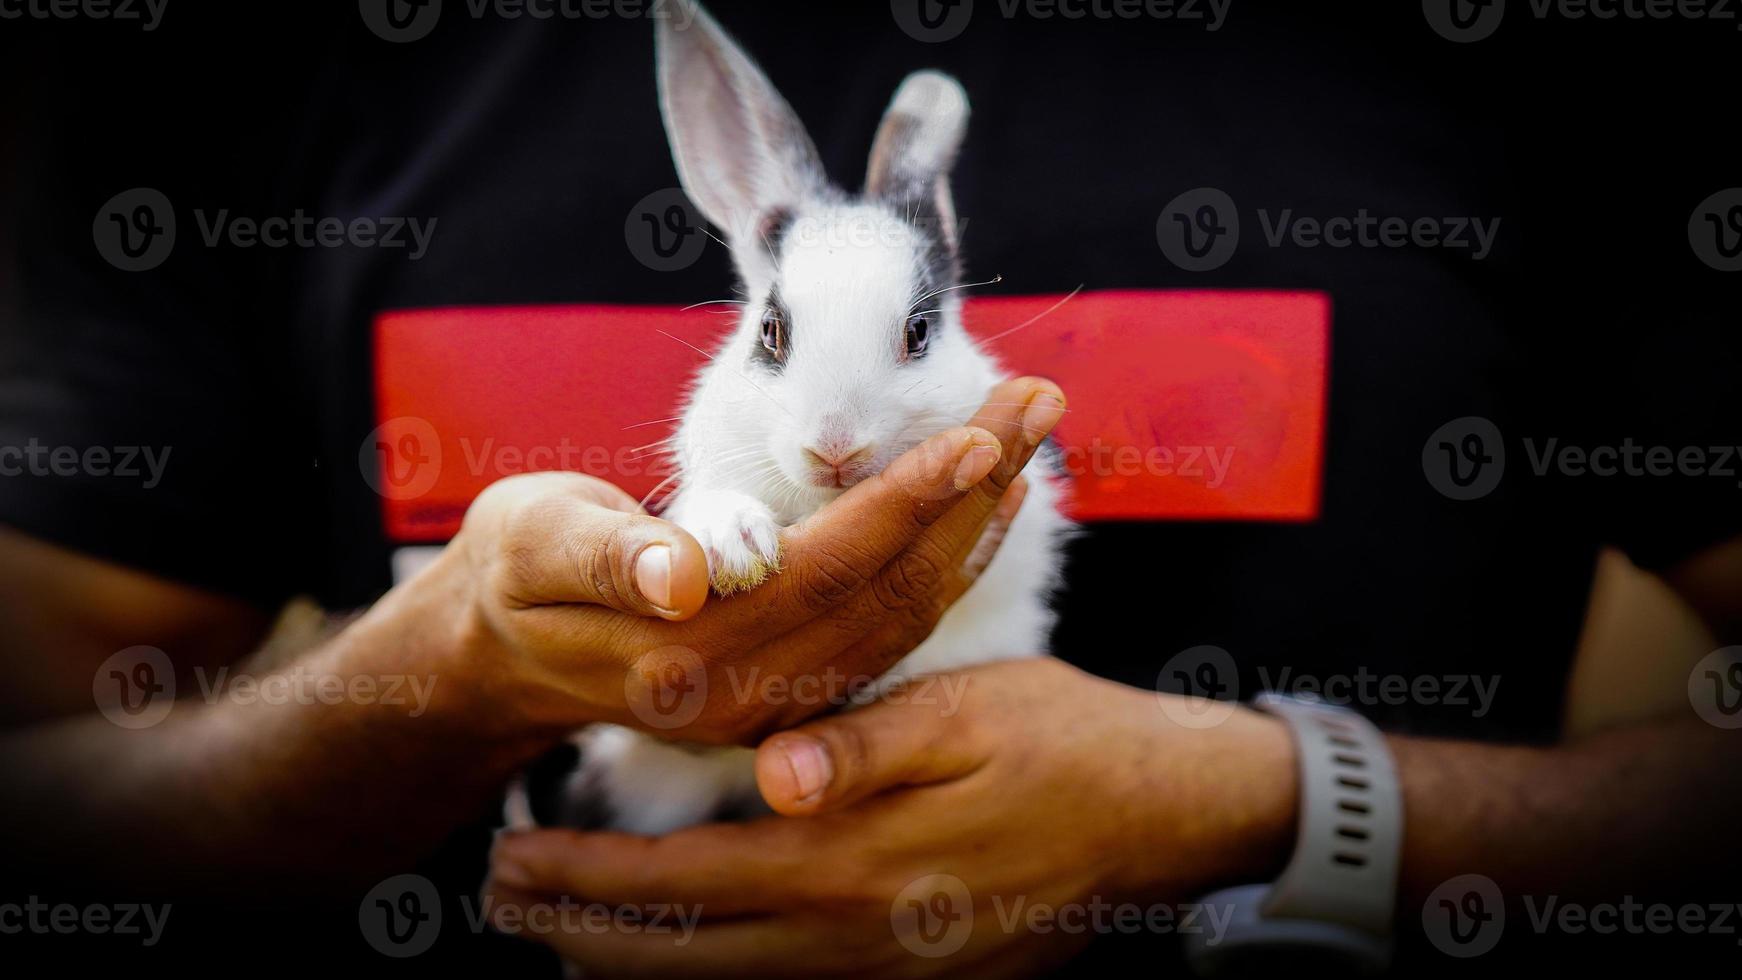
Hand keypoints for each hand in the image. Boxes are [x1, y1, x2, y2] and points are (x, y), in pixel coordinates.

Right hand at [406, 378, 1066, 745]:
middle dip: (973, 491)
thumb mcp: (535, 542)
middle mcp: (743, 697)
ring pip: (905, 614)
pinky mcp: (790, 703)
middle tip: (1041, 400)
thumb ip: (610, 557)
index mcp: (683, 656)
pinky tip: (980, 509)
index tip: (981, 434)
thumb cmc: (517, 572)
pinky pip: (889, 633)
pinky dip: (944, 565)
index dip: (912, 499)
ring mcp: (774, 711)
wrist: (503, 656)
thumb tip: (686, 574)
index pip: (831, 567)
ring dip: (975, 526)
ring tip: (1029, 439)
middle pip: (891, 587)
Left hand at [482, 659, 1298, 977]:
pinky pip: (784, 976)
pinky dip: (713, 960)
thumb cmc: (1063, 742)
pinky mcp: (912, 965)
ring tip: (560, 932)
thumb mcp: (970, 714)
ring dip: (637, 953)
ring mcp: (884, 962)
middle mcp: (855, 931)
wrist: (1165, 818)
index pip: (687, 880)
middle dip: (582, 931)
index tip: (509, 862)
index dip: (588, 878)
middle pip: (687, 952)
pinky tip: (687, 943)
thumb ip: (865, 749)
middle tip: (498, 902)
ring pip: (728, 977)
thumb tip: (772, 778)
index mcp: (854, 859)